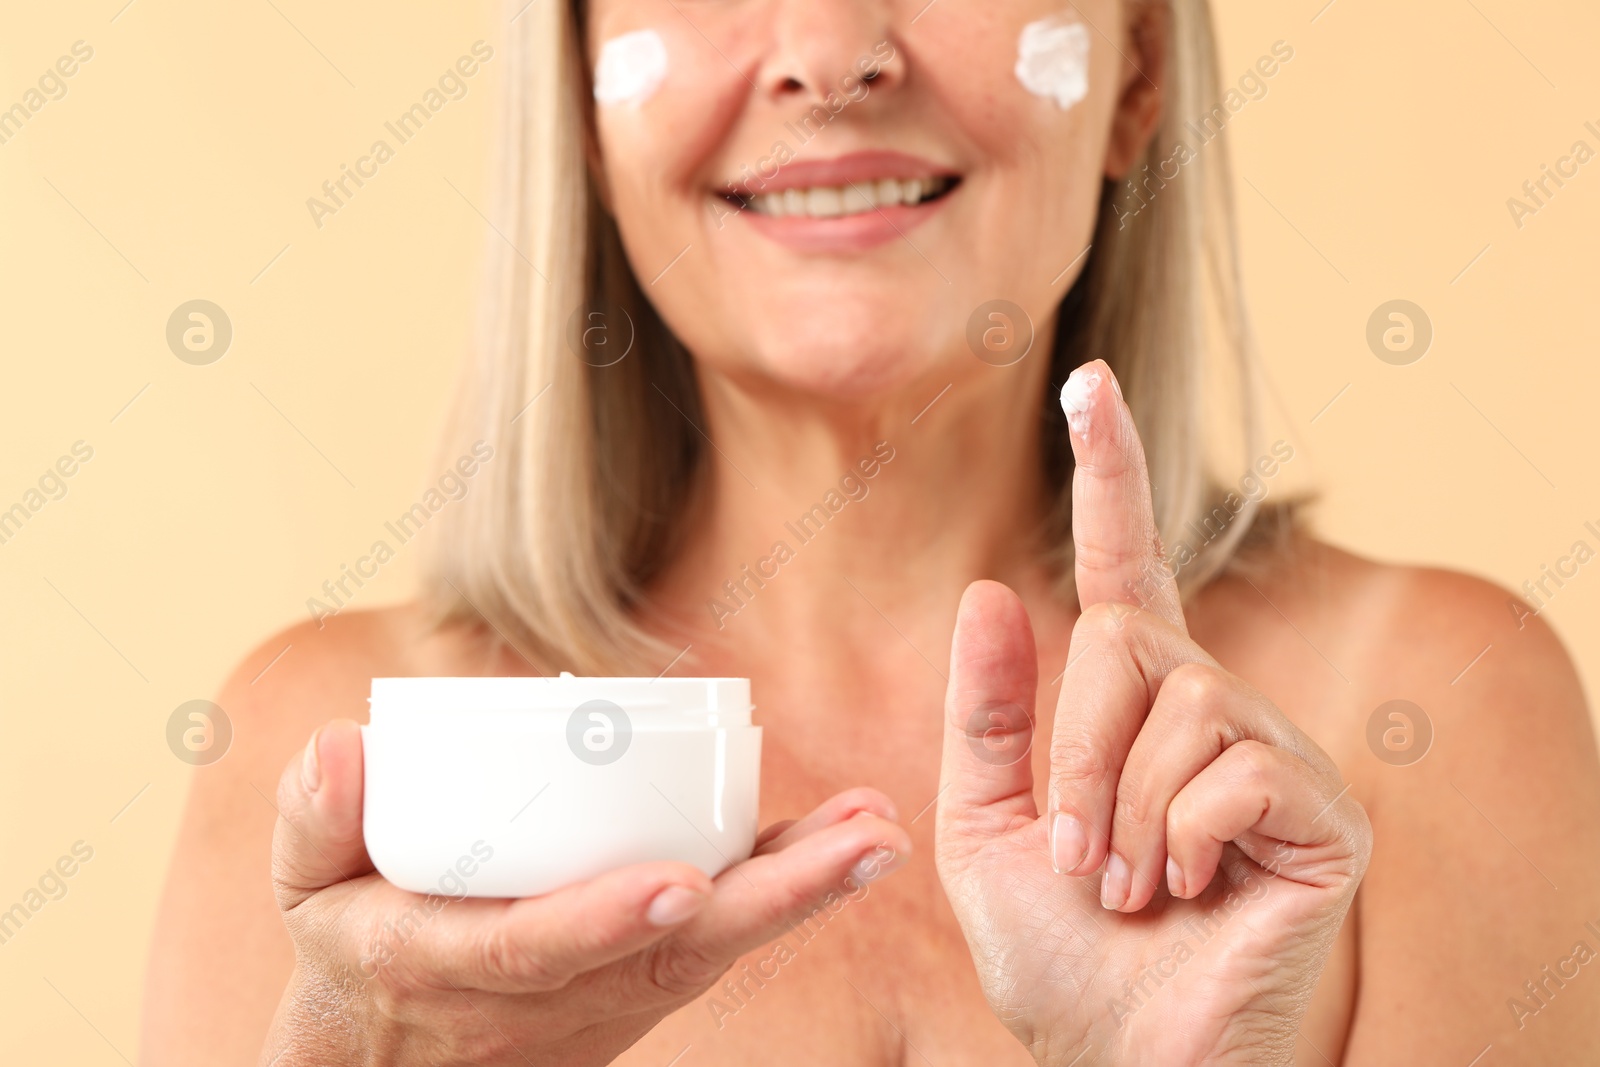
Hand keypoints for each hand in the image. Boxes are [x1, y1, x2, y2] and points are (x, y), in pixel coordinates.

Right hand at [261, 719, 909, 1065]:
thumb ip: (316, 813)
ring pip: (717, 948)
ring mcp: (608, 994)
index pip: (541, 947)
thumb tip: (352, 745)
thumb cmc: (351, 947)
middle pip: (674, 951)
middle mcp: (553, 993)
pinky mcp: (641, 982)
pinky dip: (787, 893)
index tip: (682, 880)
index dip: (608, 915)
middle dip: (775, 903)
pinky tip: (846, 840)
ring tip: (880, 829)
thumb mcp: (306, 887)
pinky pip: (722, 938)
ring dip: (805, 893)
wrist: (391, 1059)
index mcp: (456, 965)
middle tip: (865, 843)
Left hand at [935, 360, 1370, 1065]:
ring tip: (1123, 886)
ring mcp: (1274, 755)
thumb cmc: (1058, 954)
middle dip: (1073, 752)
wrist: (1119, 1061)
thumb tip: (990, 588)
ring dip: (1118, 808)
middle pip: (1126, 636)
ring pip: (1179, 701)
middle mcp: (1211, 707)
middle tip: (1075, 855)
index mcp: (1131, 705)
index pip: (1129, 564)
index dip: (1110, 471)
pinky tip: (1185, 894)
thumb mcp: (985, 829)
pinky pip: (1230, 770)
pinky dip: (1176, 840)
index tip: (1090, 381)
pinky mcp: (1322, 813)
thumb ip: (987, 718)